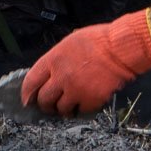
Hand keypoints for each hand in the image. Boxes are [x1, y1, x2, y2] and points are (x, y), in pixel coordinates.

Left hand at [22, 10, 150, 116]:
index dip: (27, 93)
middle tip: (49, 106)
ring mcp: (76, 90)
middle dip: (44, 104)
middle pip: (44, 99)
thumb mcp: (72, 41)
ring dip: (62, 109)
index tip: (27, 99)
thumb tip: (51, 70)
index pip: (31, 81)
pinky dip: (80, 109)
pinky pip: (79, 111)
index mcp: (54, 59)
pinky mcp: (91, 100)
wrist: (123, 49)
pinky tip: (84, 103)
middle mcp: (61, 77)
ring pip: (61, 108)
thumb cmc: (101, 40)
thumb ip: (58, 57)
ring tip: (67, 106)